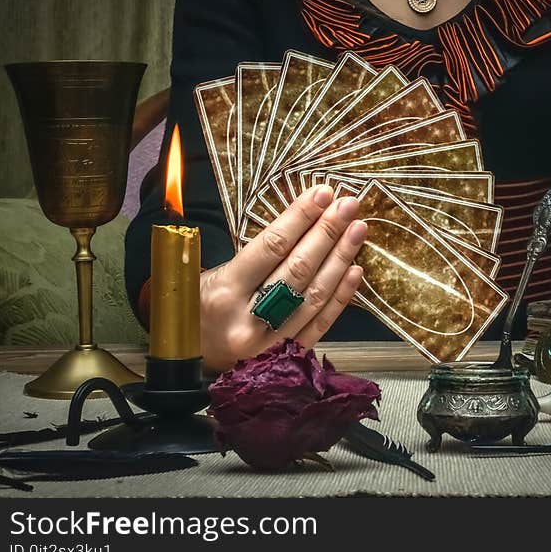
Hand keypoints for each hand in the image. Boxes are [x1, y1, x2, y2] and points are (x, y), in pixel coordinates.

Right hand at [199, 185, 366, 371]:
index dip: (300, 218)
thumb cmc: (200, 306)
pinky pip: (320, 323)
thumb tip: (299, 221)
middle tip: (348, 205)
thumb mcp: (208, 276)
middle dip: (327, 233)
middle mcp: (248, 319)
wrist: (193, 357)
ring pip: (314, 295)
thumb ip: (251, 256)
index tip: (322, 194)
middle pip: (298, 269)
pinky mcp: (287, 356)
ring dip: (340, 259)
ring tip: (357, 229)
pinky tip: (355, 269)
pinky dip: (341, 296)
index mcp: (224, 291)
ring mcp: (271, 342)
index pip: (271, 247)